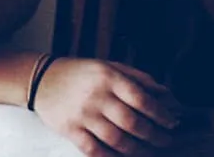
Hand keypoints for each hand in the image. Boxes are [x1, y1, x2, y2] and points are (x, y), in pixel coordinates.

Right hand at [33, 58, 183, 155]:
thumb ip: (138, 77)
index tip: (172, 122)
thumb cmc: (80, 73)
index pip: (140, 98)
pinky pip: (94, 150)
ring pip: (116, 139)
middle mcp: (96, 95)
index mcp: (107, 76)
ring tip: (148, 152)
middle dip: (154, 135)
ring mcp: (82, 114)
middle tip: (165, 140)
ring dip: (137, 149)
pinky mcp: (70, 129)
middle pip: (131, 122)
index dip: (160, 113)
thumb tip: (166, 94)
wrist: (42, 79)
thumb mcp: (108, 65)